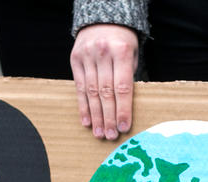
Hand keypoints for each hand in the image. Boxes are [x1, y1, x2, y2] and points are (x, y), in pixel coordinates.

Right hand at [70, 24, 137, 139]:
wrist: (102, 19)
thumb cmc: (122, 42)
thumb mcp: (132, 54)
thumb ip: (128, 76)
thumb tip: (126, 109)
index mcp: (121, 52)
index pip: (122, 86)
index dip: (123, 109)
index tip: (123, 127)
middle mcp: (102, 53)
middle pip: (106, 92)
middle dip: (109, 117)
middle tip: (110, 135)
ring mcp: (87, 56)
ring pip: (91, 92)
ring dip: (96, 115)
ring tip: (99, 133)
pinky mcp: (75, 59)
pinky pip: (79, 87)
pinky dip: (83, 106)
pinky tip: (87, 121)